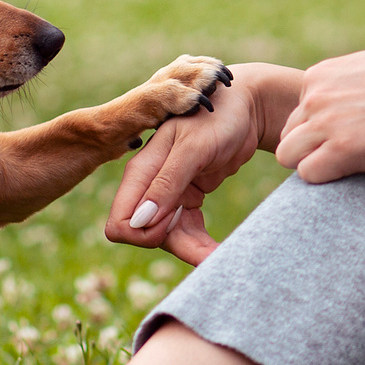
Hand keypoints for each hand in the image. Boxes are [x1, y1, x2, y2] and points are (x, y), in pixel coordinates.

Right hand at [103, 66, 269, 254]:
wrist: (245, 109)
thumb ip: (168, 181)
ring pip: (168, 240)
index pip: (120, 223)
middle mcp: (150, 187)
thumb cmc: (218, 117)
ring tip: (220, 256)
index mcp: (142, 171)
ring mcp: (169, 196)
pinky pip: (187, 234)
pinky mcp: (188, 201)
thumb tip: (141, 220)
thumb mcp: (194, 146)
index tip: (175, 219)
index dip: (144, 233)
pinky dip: (202, 245)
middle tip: (208, 248)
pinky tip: (219, 250)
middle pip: (144, 237)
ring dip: (192, 251)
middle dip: (174, 246)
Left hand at [273, 47, 364, 183]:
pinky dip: (326, 177)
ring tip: (348, 165)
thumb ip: (343, 84)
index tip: (346, 134)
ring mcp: (327, 123)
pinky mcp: (343, 150)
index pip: (296, 113)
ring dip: (312, 164)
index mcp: (320, 76)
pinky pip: (308, 174)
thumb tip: (336, 102)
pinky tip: (354, 171)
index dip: (316, 129)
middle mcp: (316, 97)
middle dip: (309, 148)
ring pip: (289, 156)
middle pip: (287, 135)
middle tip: (344, 155)